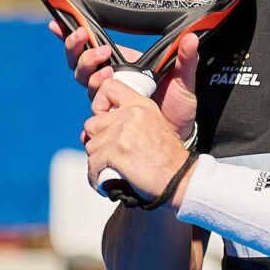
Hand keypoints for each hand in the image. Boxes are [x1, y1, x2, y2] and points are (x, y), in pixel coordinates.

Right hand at [50, 21, 201, 142]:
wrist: (179, 135)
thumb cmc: (179, 105)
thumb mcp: (184, 80)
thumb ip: (186, 60)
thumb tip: (191, 37)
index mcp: (124, 64)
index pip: (94, 45)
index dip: (77, 37)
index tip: (73, 26)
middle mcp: (111, 79)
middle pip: (81, 63)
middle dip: (82, 52)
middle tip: (101, 50)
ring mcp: (108, 99)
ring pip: (84, 82)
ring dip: (91, 74)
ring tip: (108, 72)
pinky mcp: (108, 119)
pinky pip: (91, 115)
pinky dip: (92, 113)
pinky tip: (100, 111)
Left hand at [83, 76, 193, 205]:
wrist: (179, 179)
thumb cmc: (167, 159)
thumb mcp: (153, 126)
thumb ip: (128, 120)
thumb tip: (93, 127)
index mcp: (141, 105)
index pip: (108, 88)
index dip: (99, 104)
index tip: (102, 119)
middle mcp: (131, 115)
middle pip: (92, 123)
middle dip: (97, 141)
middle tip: (110, 154)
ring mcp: (123, 133)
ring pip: (91, 145)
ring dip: (97, 160)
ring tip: (109, 169)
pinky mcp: (117, 152)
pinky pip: (93, 163)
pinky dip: (95, 175)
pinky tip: (104, 180)